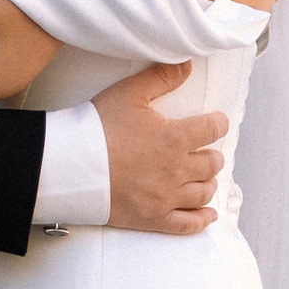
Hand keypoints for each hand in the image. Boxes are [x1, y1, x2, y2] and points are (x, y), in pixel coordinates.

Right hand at [96, 64, 226, 237]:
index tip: (216, 122)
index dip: (218, 123)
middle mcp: (176, 169)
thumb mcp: (129, 94)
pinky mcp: (153, 219)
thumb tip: (187, 64)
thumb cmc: (97, 128)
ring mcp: (166, 197)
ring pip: (204, 192)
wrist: (70, 167)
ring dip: (208, 183)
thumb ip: (161, 77)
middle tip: (204, 151)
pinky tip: (208, 214)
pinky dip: (202, 219)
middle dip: (212, 155)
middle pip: (212, 164)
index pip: (214, 129)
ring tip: (203, 178)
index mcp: (175, 138)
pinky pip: (188, 224)